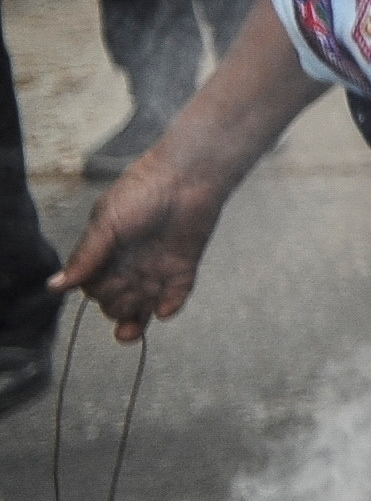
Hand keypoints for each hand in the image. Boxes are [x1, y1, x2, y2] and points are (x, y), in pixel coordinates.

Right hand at [53, 147, 229, 340]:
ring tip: (136, 322)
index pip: (95, 290)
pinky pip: (176, 296)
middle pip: (118, 303)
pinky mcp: (183, 267)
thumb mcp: (106, 224)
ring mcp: (156, 269)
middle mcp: (129, 267)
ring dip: (140, 316)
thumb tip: (55, 287)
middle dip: (119, 307)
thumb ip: (86, 257)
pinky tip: (164, 310)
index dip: (98, 294)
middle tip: (125, 294)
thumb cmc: (141, 193)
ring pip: (144, 306)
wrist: (186, 178)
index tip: (101, 286)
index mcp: (106, 256)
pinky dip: (170, 306)